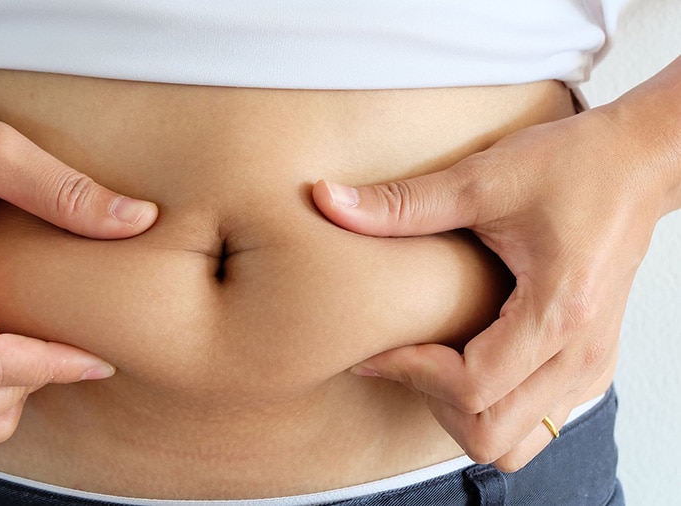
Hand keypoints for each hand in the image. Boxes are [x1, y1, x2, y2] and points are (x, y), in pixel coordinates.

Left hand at [312, 108, 664, 470]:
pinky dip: (494, 408)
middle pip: (492, 434)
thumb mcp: (482, 177)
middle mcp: (581, 355)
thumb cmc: (574, 165)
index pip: (473, 388)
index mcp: (558, 313)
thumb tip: (326, 200)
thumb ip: (402, 201)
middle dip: (433, 402)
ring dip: (463, 415)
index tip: (377, 347)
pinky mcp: (589, 364)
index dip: (411, 371)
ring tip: (434, 364)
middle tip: (403, 357)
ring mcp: (590, 366)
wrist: (640, 164)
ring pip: (516, 442)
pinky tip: (467, 360)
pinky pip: (536, 421)